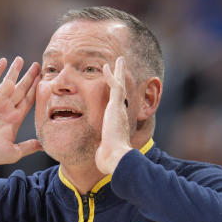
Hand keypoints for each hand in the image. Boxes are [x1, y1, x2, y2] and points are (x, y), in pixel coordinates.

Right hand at [0, 57, 41, 172]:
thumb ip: (28, 147)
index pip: (29, 100)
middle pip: (21, 89)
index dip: (37, 90)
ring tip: (21, 59)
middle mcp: (6, 108)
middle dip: (30, 77)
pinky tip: (3, 61)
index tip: (45, 80)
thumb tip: (44, 146)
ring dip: (14, 71)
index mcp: (15, 119)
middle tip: (38, 65)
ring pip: (7, 82)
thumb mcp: (13, 152)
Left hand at [95, 56, 133, 175]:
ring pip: (120, 86)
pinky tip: (106, 65)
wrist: (116, 158)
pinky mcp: (117, 106)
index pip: (116, 107)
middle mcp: (120, 115)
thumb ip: (102, 151)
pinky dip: (111, 75)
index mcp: (116, 124)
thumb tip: (100, 161)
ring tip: (119, 60)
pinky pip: (115, 86)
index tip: (115, 90)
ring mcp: (120, 110)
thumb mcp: (104, 152)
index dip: (115, 97)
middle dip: (121, 80)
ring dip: (119, 72)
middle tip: (121, 68)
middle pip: (121, 93)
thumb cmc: (109, 160)